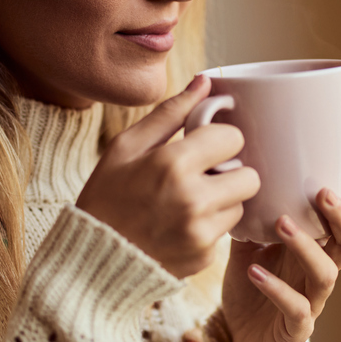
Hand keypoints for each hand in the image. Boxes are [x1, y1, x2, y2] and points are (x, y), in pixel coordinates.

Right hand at [76, 75, 261, 278]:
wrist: (91, 260)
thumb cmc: (106, 196)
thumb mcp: (126, 147)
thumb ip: (170, 113)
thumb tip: (205, 82)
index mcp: (173, 164)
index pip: (233, 138)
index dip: (220, 139)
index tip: (203, 146)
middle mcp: (193, 200)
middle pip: (250, 176)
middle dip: (230, 172)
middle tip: (203, 175)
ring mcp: (201, 233)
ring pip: (240, 206)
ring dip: (222, 201)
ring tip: (188, 202)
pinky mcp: (205, 258)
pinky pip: (226, 234)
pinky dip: (210, 227)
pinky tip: (181, 227)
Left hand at [221, 160, 340, 341]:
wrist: (238, 340)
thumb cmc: (251, 287)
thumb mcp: (249, 244)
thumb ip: (252, 215)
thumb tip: (242, 176)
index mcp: (320, 248)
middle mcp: (322, 272)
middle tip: (323, 193)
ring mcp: (313, 301)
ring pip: (327, 273)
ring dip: (306, 246)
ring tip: (281, 223)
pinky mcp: (296, 328)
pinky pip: (296, 308)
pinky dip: (276, 288)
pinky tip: (253, 271)